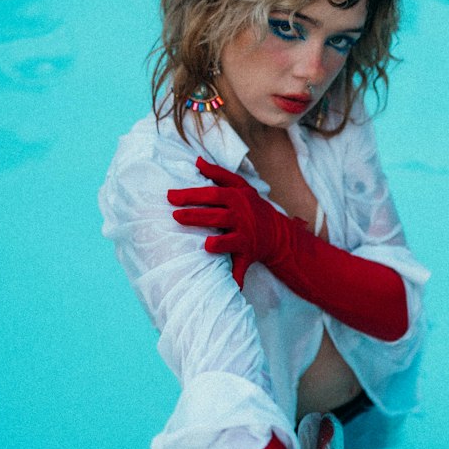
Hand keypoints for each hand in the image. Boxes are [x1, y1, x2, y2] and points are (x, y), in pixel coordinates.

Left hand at [167, 156, 300, 288]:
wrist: (278, 234)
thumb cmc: (254, 207)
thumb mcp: (240, 187)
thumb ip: (218, 174)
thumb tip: (196, 161)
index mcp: (236, 199)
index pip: (211, 194)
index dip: (191, 194)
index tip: (170, 196)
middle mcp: (241, 217)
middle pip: (216, 215)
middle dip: (196, 216)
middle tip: (175, 216)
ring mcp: (245, 237)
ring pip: (230, 241)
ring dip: (218, 243)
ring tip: (203, 244)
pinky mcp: (248, 254)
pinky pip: (241, 267)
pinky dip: (236, 278)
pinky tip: (230, 287)